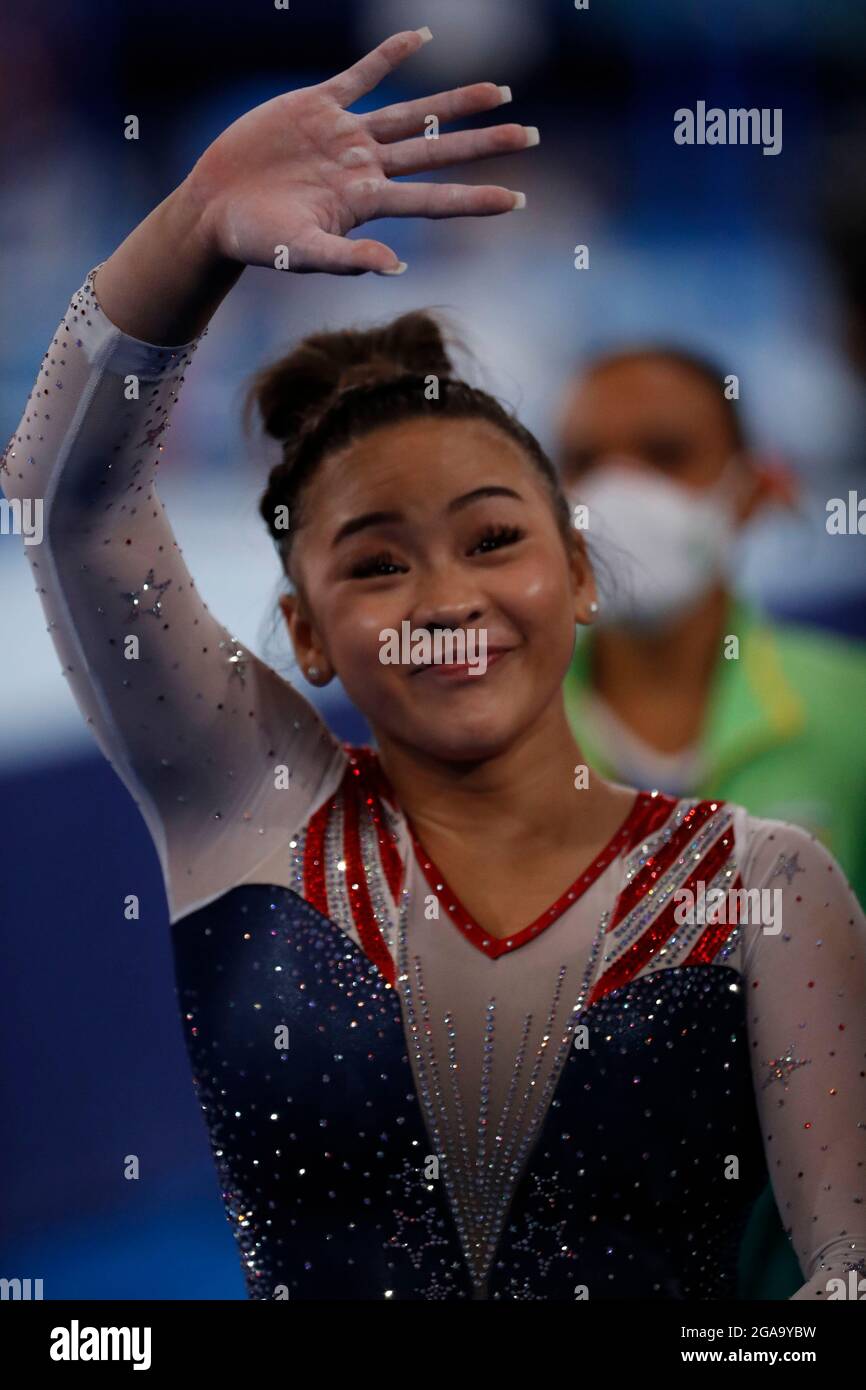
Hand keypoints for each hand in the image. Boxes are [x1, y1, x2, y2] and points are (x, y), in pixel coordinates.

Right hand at [184, 27, 535, 275]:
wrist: (215, 209)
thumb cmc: (257, 242)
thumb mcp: (301, 253)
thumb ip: (347, 259)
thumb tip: (398, 266)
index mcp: (366, 203)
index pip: (435, 200)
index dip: (477, 198)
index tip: (519, 199)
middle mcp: (366, 168)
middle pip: (437, 151)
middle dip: (486, 144)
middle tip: (533, 135)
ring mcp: (345, 135)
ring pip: (412, 113)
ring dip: (455, 101)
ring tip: (499, 91)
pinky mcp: (318, 106)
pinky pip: (362, 74)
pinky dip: (390, 54)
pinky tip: (422, 35)